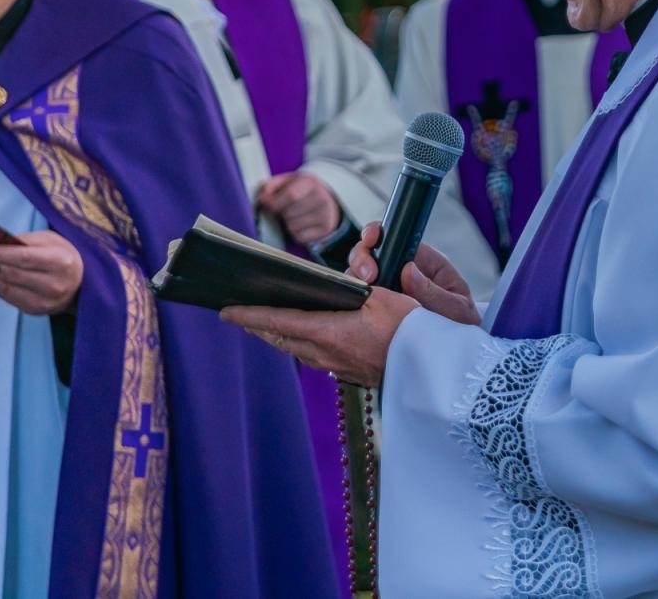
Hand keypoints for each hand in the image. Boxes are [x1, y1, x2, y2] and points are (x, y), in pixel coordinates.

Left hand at [0, 230, 82, 314]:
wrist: (83, 286)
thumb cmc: (64, 256)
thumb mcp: (52, 241)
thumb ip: (26, 241)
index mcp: (61, 261)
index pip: (26, 258)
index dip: (0, 255)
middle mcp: (54, 284)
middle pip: (12, 274)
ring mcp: (44, 301)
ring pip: (6, 288)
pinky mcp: (35, 310)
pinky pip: (8, 296)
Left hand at [220, 289, 418, 386]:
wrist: (431, 367)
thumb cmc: (410, 330)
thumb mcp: (382, 297)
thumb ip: (354, 288)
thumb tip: (340, 284)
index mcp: (328, 333)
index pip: (277, 322)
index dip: (248, 316)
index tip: (226, 310)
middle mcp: (325, 354)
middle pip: (280, 338)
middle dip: (257, 326)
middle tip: (238, 315)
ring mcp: (336, 367)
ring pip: (296, 349)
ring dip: (277, 336)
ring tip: (264, 324)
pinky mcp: (348, 372)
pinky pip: (313, 356)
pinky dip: (299, 343)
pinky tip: (303, 337)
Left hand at [257, 172, 341, 243]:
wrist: (326, 198)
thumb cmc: (302, 190)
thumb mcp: (287, 180)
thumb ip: (271, 186)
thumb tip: (261, 198)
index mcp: (310, 182)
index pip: (291, 195)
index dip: (274, 202)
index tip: (265, 204)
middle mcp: (321, 198)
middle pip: (288, 213)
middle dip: (281, 213)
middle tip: (285, 207)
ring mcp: (325, 215)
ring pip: (292, 227)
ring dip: (287, 223)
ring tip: (295, 214)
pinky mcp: (325, 229)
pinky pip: (299, 237)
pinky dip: (295, 233)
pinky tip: (301, 223)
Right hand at [348, 223, 478, 325]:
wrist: (454, 354)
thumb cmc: (460, 326)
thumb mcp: (456, 309)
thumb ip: (434, 292)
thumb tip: (408, 271)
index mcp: (424, 262)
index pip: (395, 238)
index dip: (378, 235)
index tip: (372, 240)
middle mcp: (400, 272)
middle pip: (369, 253)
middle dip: (362, 258)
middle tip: (368, 275)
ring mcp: (385, 290)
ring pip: (358, 276)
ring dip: (354, 281)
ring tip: (364, 296)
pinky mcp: (374, 309)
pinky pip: (356, 300)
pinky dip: (351, 301)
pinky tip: (355, 310)